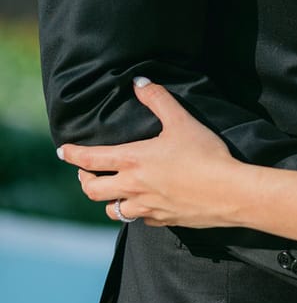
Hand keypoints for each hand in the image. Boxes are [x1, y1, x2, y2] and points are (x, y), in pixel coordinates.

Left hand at [57, 79, 238, 227]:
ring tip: (112, 190)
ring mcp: (146, 207)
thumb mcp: (182, 120)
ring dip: (107, 200)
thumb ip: (158, 99)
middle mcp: (133, 187)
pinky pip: (138, 219)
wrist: (227, 192)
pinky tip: (143, 203)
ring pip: (112, 210)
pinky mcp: (162, 220)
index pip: (91, 160)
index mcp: (133, 161)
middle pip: (92, 191)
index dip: (73, 155)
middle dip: (85, 180)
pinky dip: (135, 210)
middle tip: (86, 172)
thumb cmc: (204, 154)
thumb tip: (139, 82)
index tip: (62, 151)